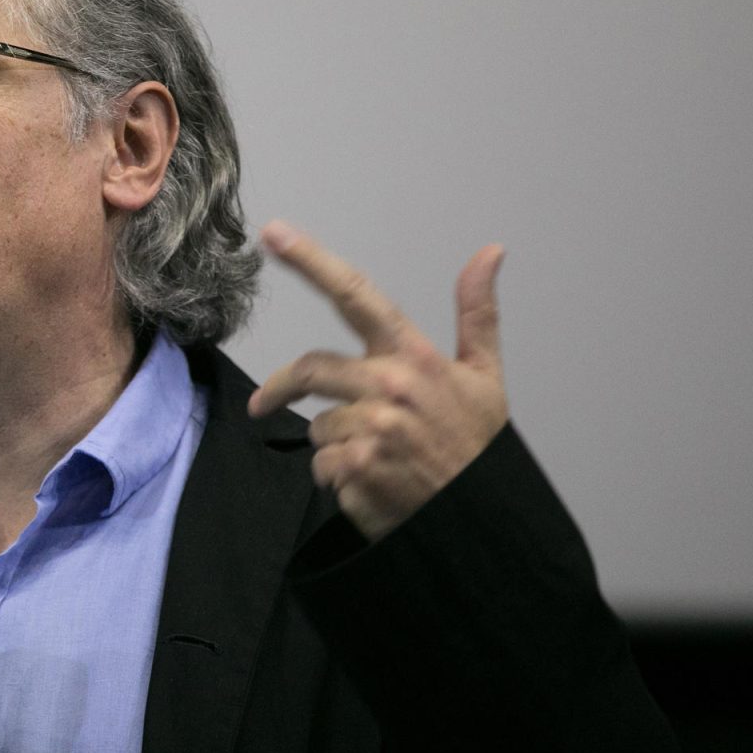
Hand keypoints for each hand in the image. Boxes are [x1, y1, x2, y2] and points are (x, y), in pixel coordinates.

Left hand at [247, 220, 509, 540]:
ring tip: (374, 458)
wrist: (481, 518)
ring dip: (333, 441)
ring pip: (318, 425)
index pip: (357, 295)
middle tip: (263, 405)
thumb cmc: (477, 445)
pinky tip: (371, 482)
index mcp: (415, 356)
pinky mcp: (357, 467)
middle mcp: (390, 385)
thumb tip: (489, 252)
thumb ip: (477, 312)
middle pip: (310, 368)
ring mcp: (372, 427)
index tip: (274, 234)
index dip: (312, 261)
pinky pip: (320, 464)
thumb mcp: (484, 376)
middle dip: (281, 389)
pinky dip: (336, 476)